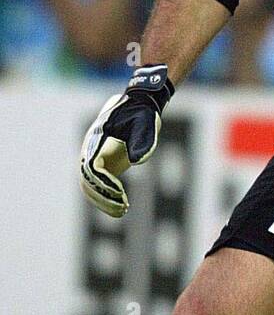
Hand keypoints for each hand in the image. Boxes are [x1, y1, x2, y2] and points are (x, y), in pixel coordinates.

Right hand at [80, 65, 173, 217]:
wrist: (140, 103)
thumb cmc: (143, 113)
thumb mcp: (146, 124)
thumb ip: (141, 141)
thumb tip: (136, 160)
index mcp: (98, 139)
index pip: (92, 168)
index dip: (104, 183)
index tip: (120, 193)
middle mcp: (91, 149)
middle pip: (87, 181)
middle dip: (103, 198)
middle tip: (123, 208)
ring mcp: (94, 156)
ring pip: (90, 186)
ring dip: (103, 201)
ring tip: (123, 211)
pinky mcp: (103, 163)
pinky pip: (98, 185)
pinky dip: (107, 197)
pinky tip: (123, 207)